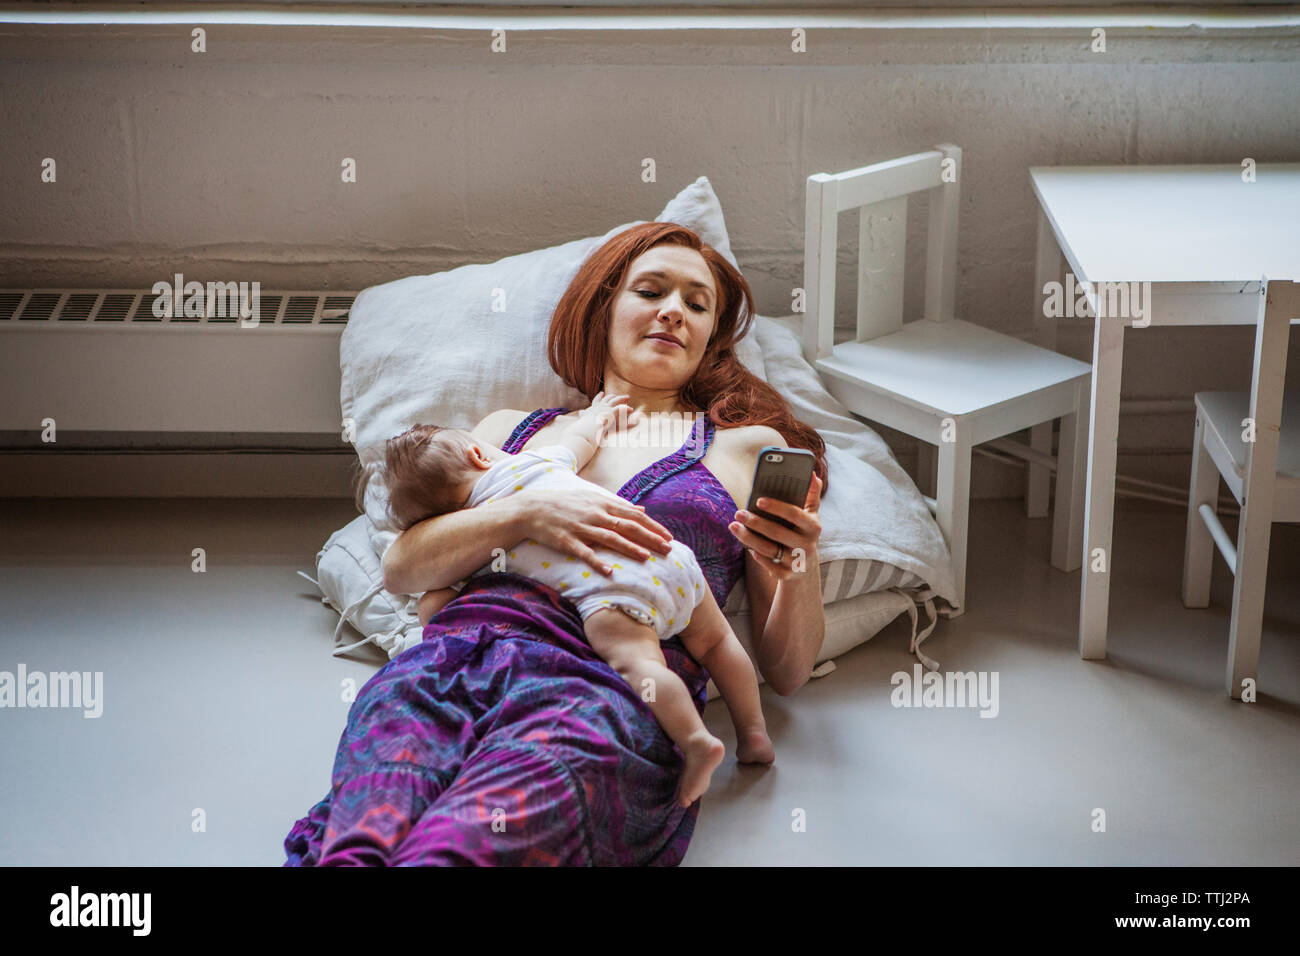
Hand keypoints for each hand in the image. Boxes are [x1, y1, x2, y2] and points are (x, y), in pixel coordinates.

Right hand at [515, 487, 673, 575]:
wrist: (533, 508)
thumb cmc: (566, 504)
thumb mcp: (593, 498)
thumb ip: (618, 505)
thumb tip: (642, 508)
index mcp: (603, 504)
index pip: (634, 516)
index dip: (653, 526)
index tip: (669, 537)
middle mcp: (595, 515)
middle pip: (628, 527)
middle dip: (650, 538)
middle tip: (668, 550)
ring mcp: (581, 528)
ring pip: (610, 539)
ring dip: (629, 548)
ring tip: (646, 558)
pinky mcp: (567, 541)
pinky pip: (585, 553)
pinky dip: (597, 562)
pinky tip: (610, 572)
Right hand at [581, 390, 640, 436]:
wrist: (587, 428)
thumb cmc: (584, 426)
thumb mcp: (582, 418)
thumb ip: (583, 415)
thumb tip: (580, 412)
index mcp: (593, 408)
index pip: (596, 400)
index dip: (599, 397)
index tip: (602, 393)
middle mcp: (600, 406)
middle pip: (607, 399)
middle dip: (612, 396)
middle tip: (616, 395)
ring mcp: (606, 408)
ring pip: (616, 400)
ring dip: (622, 398)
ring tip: (627, 397)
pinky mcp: (611, 412)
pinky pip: (621, 409)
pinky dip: (626, 409)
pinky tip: (631, 409)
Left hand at [728, 472, 823, 581]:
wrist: (805, 566)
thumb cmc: (802, 533)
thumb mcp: (810, 515)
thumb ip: (811, 496)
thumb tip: (813, 475)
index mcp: (813, 527)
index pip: (795, 515)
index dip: (777, 507)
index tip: (759, 500)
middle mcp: (808, 545)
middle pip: (777, 533)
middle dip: (755, 522)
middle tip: (738, 513)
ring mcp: (798, 562)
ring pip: (769, 549)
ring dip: (748, 538)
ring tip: (733, 526)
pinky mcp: (787, 575)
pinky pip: (769, 566)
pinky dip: (758, 556)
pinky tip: (747, 546)